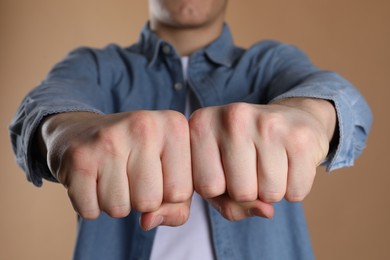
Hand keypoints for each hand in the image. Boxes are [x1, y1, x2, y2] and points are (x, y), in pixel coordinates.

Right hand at [38, 110, 191, 229]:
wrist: (82, 131)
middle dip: (141, 200)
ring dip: (115, 203)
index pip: (182, 192)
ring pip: (119, 209)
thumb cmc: (137, 157)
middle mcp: (144, 125)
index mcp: (175, 125)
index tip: (157, 173)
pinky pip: (90, 210)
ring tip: (111, 175)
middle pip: (151, 202)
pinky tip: (92, 178)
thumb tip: (148, 222)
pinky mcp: (79, 156)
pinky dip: (91, 205)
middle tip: (129, 174)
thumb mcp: (170, 172)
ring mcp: (109, 138)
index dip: (168, 195)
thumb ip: (178, 206)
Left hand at [189, 98, 335, 220]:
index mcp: (201, 124)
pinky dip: (294, 188)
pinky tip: (289, 163)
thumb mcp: (221, 174)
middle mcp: (232, 117)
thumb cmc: (245, 153)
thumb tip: (266, 211)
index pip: (206, 187)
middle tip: (253, 167)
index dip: (219, 190)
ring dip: (272, 191)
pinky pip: (296, 191)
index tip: (225, 170)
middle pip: (240, 192)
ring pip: (269, 195)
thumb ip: (227, 204)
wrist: (292, 119)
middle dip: (249, 192)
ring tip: (270, 164)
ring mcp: (267, 123)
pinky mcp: (299, 136)